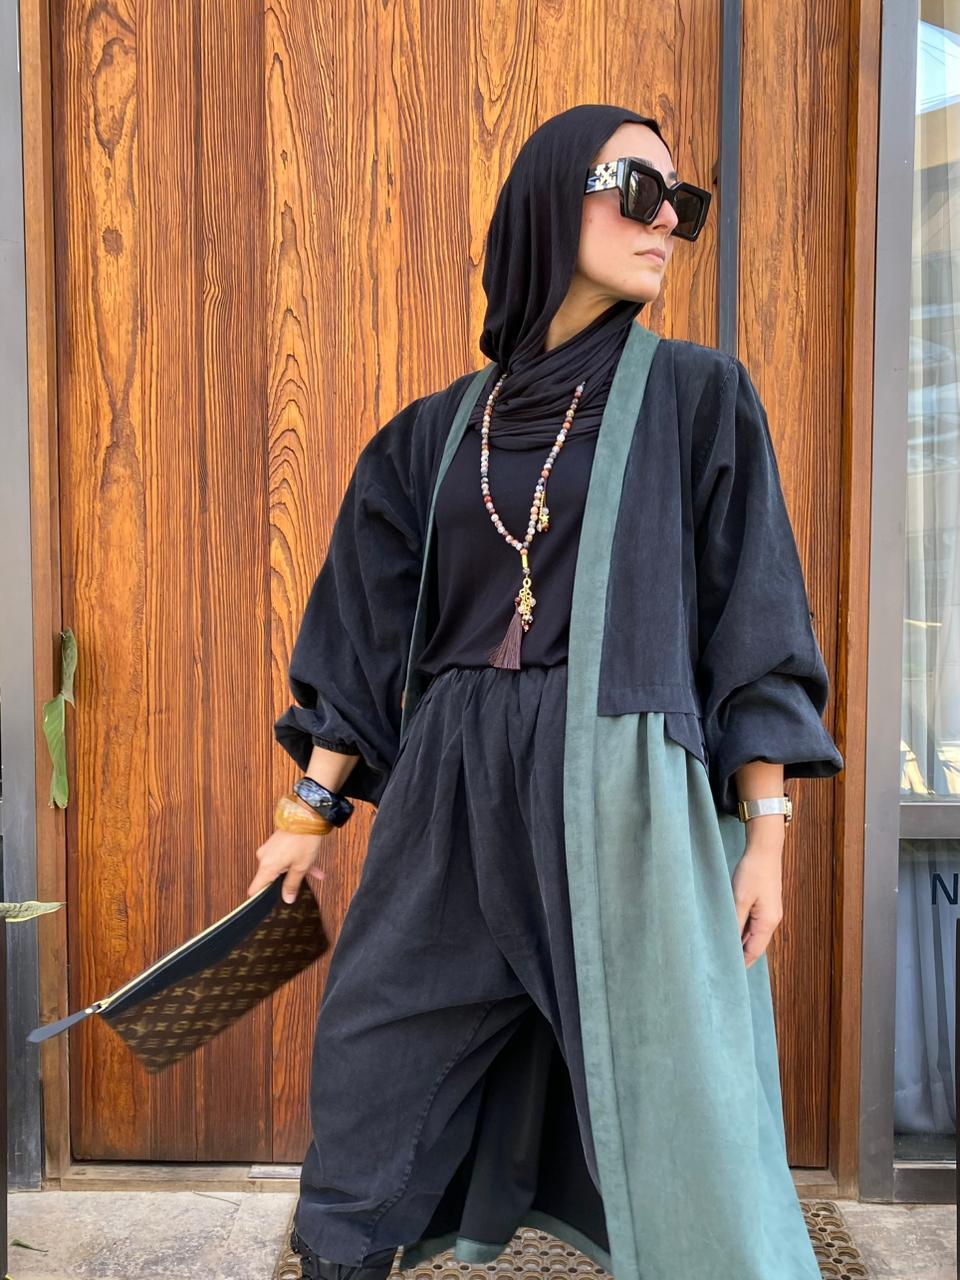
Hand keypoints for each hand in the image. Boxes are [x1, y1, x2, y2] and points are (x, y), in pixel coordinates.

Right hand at [248, 828, 327, 903]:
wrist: (307, 815)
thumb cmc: (303, 839)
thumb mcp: (301, 867)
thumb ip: (292, 884)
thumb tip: (287, 898)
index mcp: (267, 866)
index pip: (255, 888)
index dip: (260, 898)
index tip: (266, 905)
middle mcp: (264, 857)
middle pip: (271, 878)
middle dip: (286, 882)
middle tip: (299, 887)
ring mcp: (270, 849)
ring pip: (281, 866)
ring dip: (295, 871)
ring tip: (313, 873)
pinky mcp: (276, 843)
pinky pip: (284, 857)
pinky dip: (295, 862)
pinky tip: (312, 866)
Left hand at [730, 828, 784, 967]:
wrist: (765, 849)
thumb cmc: (753, 872)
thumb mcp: (739, 898)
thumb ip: (734, 921)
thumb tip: (728, 941)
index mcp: (768, 922)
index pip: (753, 952)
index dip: (741, 963)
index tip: (727, 974)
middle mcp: (772, 920)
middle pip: (755, 946)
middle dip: (740, 956)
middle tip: (721, 965)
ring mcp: (770, 912)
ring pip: (753, 935)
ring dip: (740, 943)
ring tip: (723, 951)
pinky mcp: (765, 904)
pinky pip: (753, 924)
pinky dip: (742, 930)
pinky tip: (730, 931)